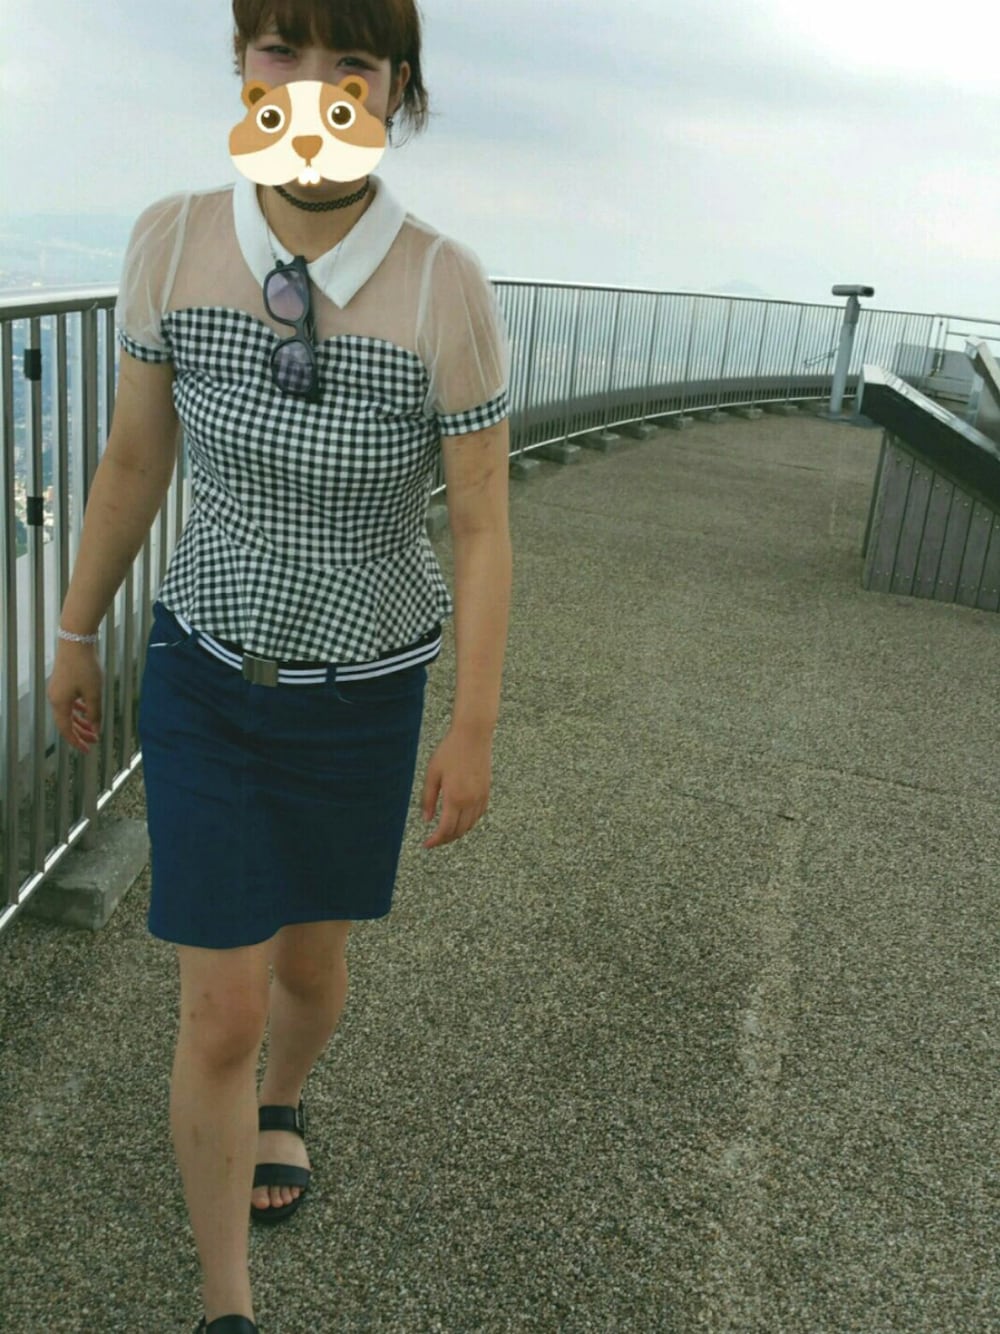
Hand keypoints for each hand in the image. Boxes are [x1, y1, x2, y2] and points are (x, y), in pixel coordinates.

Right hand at [47, 642, 102, 754]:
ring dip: (80, 720)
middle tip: (94, 741)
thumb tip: (96, 729)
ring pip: (68, 712)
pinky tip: (86, 710)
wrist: (76, 641)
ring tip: (93, 728)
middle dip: (81, 732)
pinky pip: (69, 701)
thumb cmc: (85, 667)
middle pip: (67, 722)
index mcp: (60, 704)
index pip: (66, 730)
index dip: (77, 741)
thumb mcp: (94, 693)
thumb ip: (95, 713)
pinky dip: (77, 708)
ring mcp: (57, 689)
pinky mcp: (62, 681)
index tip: (88, 750)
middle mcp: (55, 698)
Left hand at [420, 727, 492, 849]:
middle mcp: (470, 801)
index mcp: (454, 797)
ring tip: (445, 833)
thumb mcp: (432, 774)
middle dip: (445, 839)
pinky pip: (478, 815)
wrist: (473, 736)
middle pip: (459, 831)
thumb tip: (427, 820)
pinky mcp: (486, 791)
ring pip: (470, 825)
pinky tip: (460, 820)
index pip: (445, 829)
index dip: (435, 841)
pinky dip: (469, 823)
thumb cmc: (450, 751)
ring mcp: (480, 797)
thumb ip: (428, 799)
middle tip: (434, 841)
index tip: (426, 845)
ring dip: (457, 833)